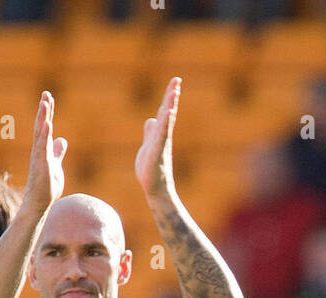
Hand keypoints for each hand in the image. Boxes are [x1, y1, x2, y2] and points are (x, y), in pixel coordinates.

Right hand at [25, 91, 66, 212]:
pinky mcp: (42, 165)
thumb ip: (58, 152)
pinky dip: (45, 135)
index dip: (47, 112)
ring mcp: (40, 157)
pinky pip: (43, 148)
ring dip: (43, 118)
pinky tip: (47, 124)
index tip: (48, 97)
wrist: (40, 202)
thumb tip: (62, 140)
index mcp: (44, 149)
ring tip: (45, 104)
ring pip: (41, 134)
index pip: (45, 127)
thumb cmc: (47, 186)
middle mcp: (40, 150)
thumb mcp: (56, 165)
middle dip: (44, 110)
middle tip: (46, 94)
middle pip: (41, 126)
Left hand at [136, 76, 180, 200]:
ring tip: (174, 92)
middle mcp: (163, 136)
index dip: (169, 96)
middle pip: (168, 111)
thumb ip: (150, 132)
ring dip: (170, 106)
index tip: (175, 82)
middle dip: (172, 96)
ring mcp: (161, 143)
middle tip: (177, 80)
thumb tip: (151, 119)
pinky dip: (166, 123)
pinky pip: (162, 135)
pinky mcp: (157, 151)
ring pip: (166, 121)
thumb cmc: (151, 170)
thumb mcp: (148, 145)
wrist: (154, 188)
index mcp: (161, 133)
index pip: (166, 111)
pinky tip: (168, 113)